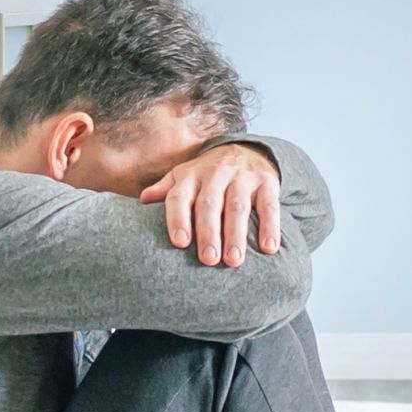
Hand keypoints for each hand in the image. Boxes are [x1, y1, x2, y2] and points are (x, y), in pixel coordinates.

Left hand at [141, 140, 283, 267]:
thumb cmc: (208, 175)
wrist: (248, 150)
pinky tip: (269, 248)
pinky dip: (270, 226)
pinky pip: (269, 205)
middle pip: (210, 204)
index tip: (179, 243)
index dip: (178, 218)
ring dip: (236, 234)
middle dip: (208, 232)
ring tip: (234, 260)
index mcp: (190, 176)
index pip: (180, 196)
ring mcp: (242, 177)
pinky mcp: (267, 183)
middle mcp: (215, 174)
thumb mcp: (184, 177)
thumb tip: (141, 200)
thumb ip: (164, 190)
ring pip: (238, 207)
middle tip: (208, 260)